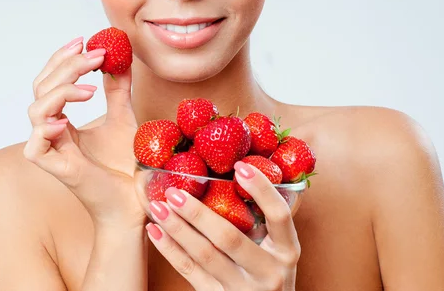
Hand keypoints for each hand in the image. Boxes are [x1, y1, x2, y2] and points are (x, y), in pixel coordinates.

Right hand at [24, 38, 144, 228]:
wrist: (135, 200)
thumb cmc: (127, 164)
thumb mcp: (124, 117)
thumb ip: (118, 89)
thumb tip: (120, 58)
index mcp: (64, 120)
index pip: (50, 82)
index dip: (62, 59)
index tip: (83, 41)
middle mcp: (53, 132)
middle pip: (42, 88)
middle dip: (66, 66)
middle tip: (95, 53)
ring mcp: (52, 150)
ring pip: (36, 110)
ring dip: (62, 90)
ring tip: (91, 87)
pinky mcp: (57, 169)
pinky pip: (35, 146)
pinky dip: (46, 128)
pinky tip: (66, 119)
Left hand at [145, 161, 299, 290]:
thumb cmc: (269, 273)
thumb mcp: (278, 251)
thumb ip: (264, 222)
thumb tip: (237, 172)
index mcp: (287, 251)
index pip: (279, 215)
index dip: (262, 189)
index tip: (240, 166)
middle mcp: (269, 272)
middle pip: (229, 238)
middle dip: (198, 213)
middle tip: (174, 192)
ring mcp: (243, 289)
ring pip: (204, 256)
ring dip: (177, 229)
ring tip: (159, 207)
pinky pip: (190, 272)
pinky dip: (170, 250)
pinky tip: (156, 231)